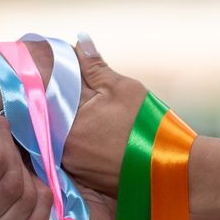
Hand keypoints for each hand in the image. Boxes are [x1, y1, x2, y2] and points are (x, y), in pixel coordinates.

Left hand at [63, 34, 146, 197]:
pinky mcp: (83, 179)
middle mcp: (62, 149)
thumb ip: (94, 66)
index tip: (49, 65)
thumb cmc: (148, 127)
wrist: (171, 172)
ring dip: (65, 123)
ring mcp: (72, 167)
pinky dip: (76, 142)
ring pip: (60, 137)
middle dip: (56, 103)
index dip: (50, 80)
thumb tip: (79, 40)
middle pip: (51, 119)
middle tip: (62, 87)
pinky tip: (90, 133)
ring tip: (81, 111)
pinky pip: (71, 154)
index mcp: (66, 124)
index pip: (48, 95)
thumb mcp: (122, 89)